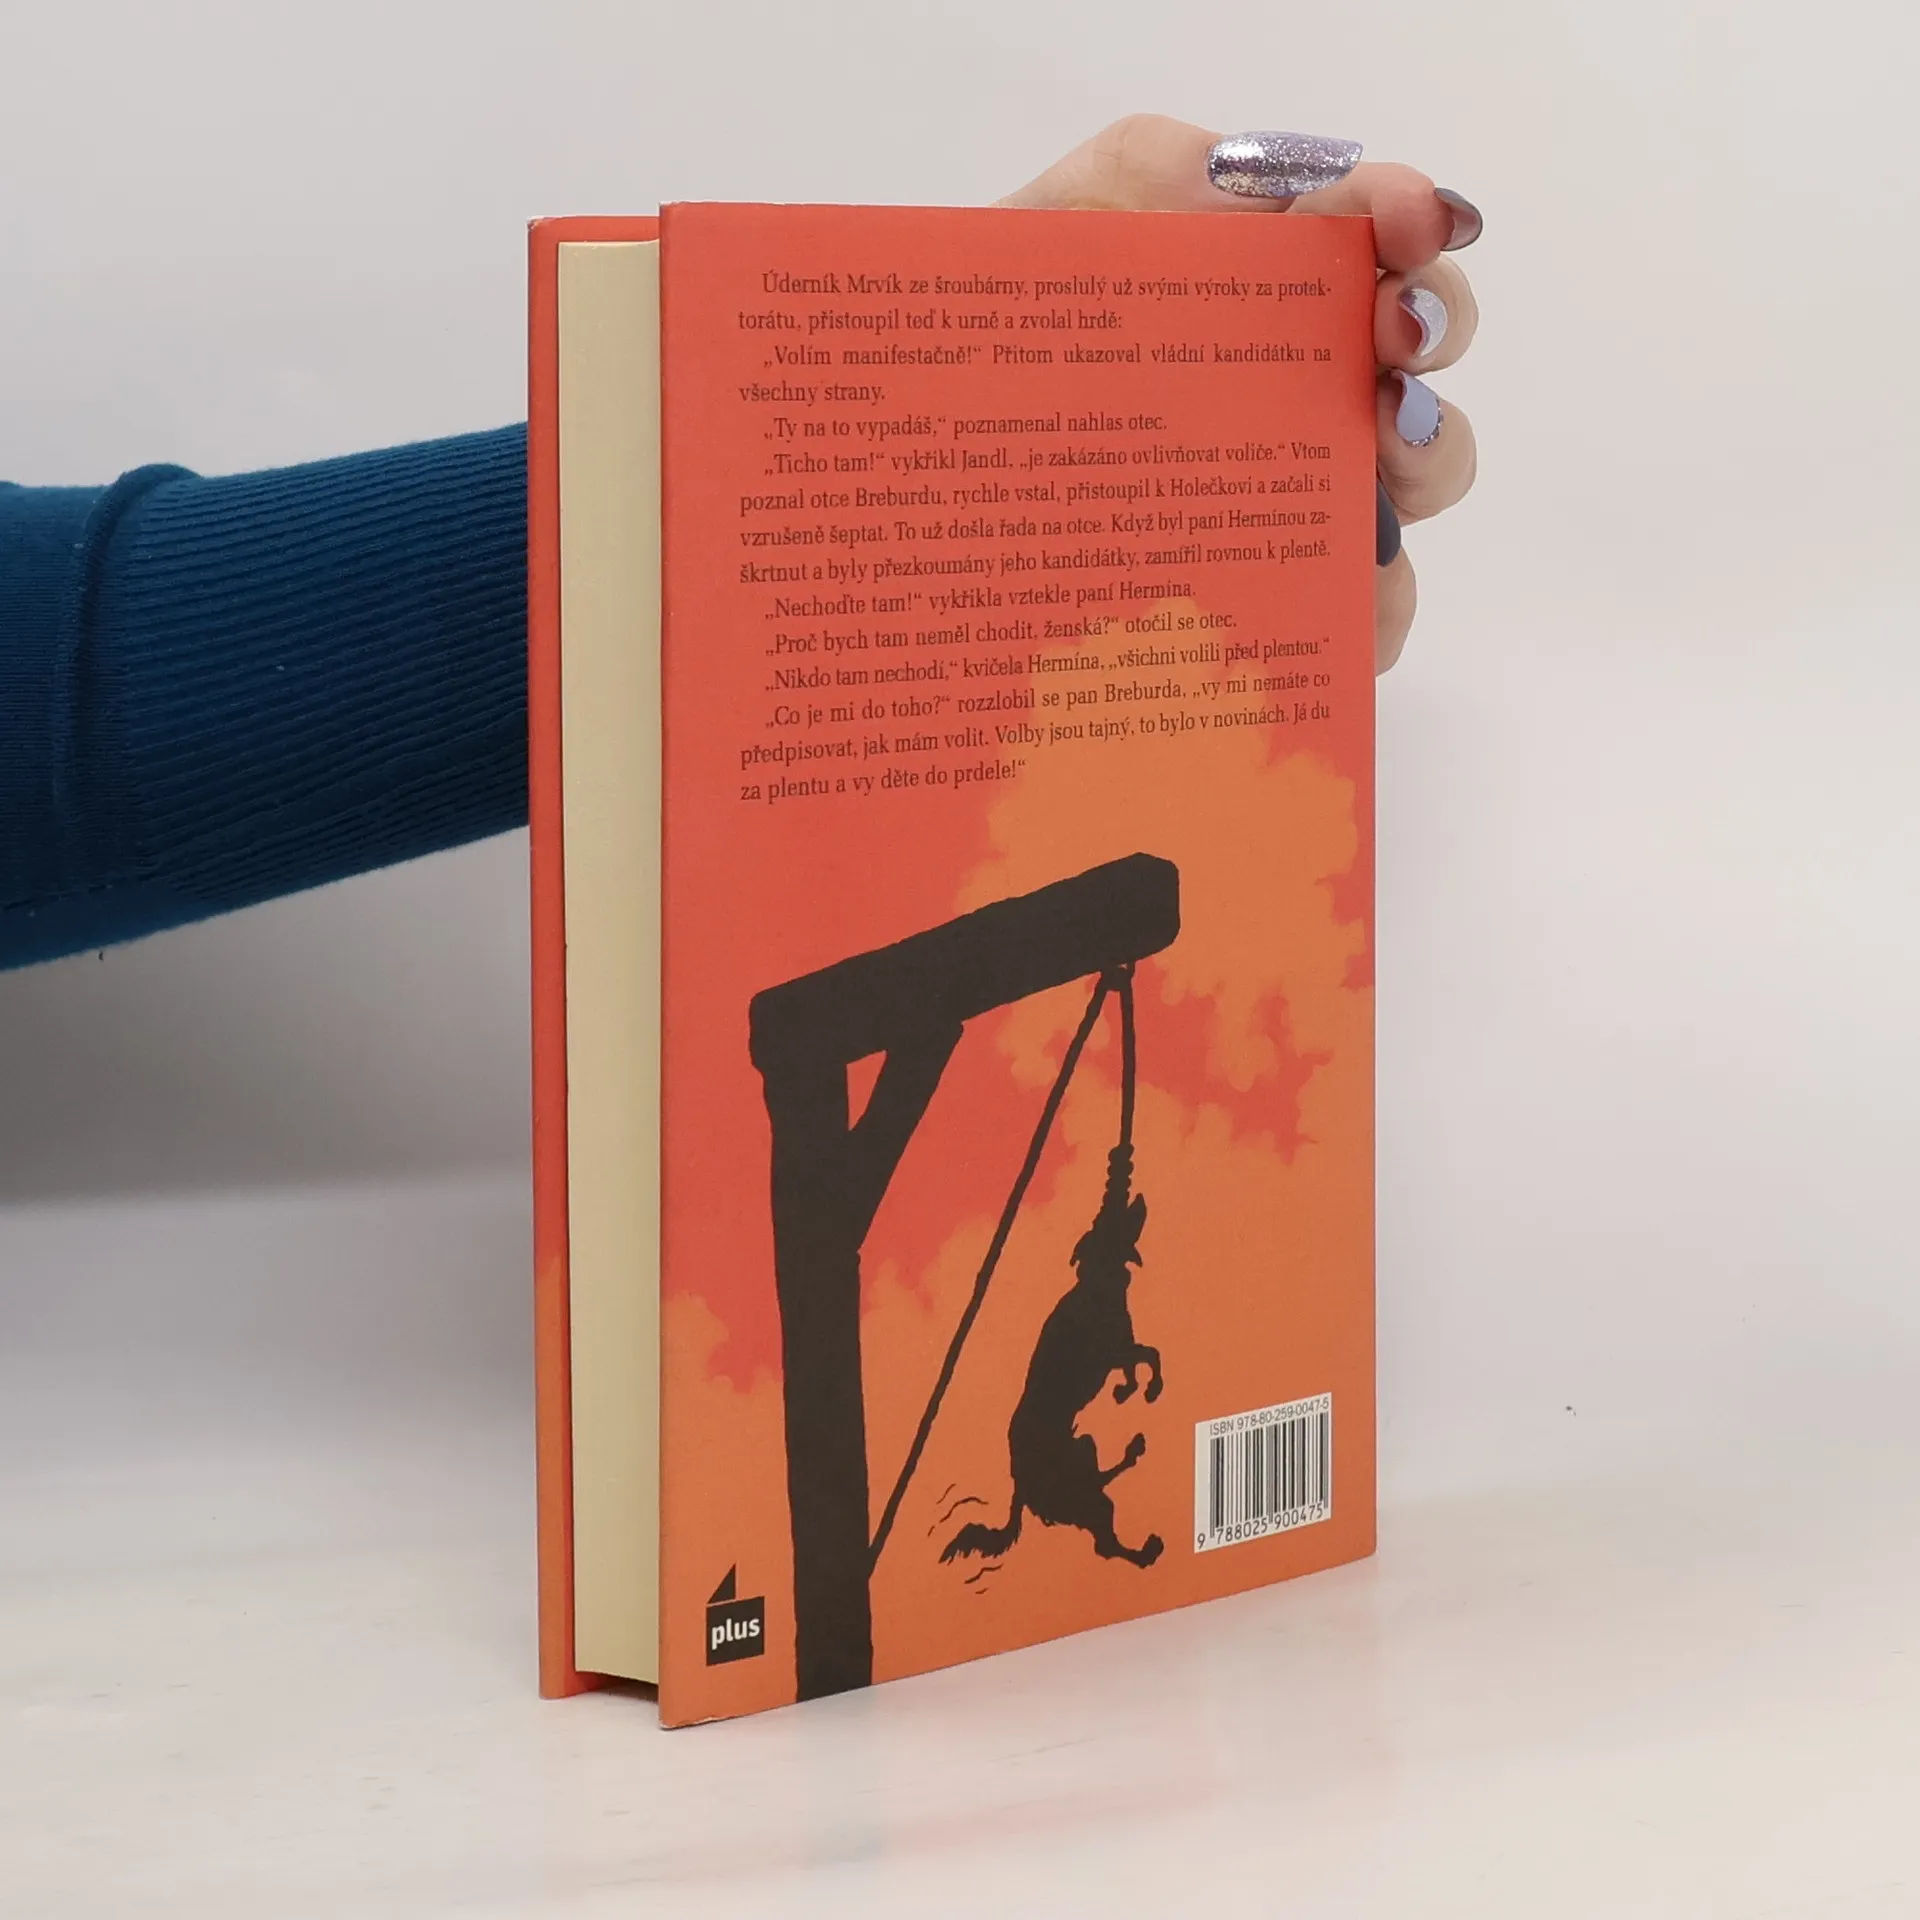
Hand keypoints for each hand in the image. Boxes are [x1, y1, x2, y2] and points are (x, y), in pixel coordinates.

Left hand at [1000, 116, 1480, 671]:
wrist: (922, 511)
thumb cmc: (985, 363)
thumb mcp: (1036, 239)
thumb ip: (1141, 177)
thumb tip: (1250, 186)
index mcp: (1255, 280)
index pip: (1363, 222)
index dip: (1403, 211)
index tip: (1406, 222)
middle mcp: (1300, 380)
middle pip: (1422, 342)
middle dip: (1434, 322)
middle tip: (1393, 337)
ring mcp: (1302, 492)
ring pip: (1423, 472)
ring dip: (1427, 455)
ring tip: (1377, 462)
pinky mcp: (1287, 599)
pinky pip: (1368, 610)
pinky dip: (1374, 608)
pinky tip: (1341, 600)